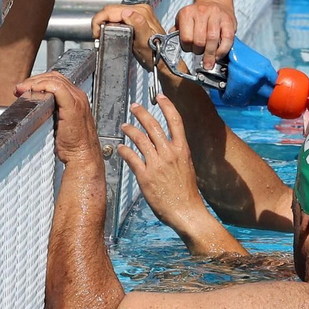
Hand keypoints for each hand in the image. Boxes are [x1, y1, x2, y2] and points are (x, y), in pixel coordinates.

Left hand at [17, 72, 97, 163]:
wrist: (83, 156)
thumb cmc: (72, 145)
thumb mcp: (60, 124)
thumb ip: (52, 112)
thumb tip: (34, 107)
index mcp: (76, 99)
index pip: (56, 80)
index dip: (38, 81)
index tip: (24, 89)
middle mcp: (79, 96)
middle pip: (54, 76)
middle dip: (34, 80)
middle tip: (20, 89)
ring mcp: (77, 100)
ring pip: (54, 79)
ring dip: (35, 82)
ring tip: (22, 90)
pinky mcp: (73, 106)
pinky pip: (56, 87)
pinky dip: (42, 85)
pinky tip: (32, 91)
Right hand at [91, 3, 164, 71]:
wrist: (164, 60)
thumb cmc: (155, 54)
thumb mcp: (144, 42)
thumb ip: (138, 25)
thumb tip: (128, 13)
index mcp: (141, 12)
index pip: (112, 10)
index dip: (100, 21)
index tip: (96, 34)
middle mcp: (140, 9)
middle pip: (111, 9)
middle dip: (101, 21)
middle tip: (98, 36)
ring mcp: (139, 12)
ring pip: (114, 12)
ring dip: (106, 22)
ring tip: (104, 35)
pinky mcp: (137, 17)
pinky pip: (119, 16)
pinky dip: (112, 23)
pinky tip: (113, 32)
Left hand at [117, 95, 208, 231]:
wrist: (187, 211)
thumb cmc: (187, 192)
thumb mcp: (187, 167)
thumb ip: (177, 154)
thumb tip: (168, 145)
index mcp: (182, 149)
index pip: (175, 121)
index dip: (167, 106)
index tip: (160, 96)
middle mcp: (169, 153)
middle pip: (154, 125)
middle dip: (142, 113)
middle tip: (135, 107)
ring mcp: (157, 164)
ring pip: (140, 139)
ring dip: (130, 129)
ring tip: (125, 126)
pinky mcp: (145, 177)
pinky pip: (132, 157)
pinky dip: (124, 150)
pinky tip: (120, 148)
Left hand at [176, 0, 235, 72]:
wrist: (215, 1)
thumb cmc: (199, 14)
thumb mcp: (184, 19)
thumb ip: (178, 31)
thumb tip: (171, 44)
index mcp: (187, 13)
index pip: (186, 38)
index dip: (187, 48)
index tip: (189, 50)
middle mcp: (201, 12)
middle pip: (199, 40)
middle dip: (199, 51)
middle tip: (199, 54)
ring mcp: (216, 16)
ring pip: (212, 40)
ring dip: (210, 54)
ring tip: (209, 62)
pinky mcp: (229, 21)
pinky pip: (227, 39)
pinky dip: (222, 50)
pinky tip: (218, 55)